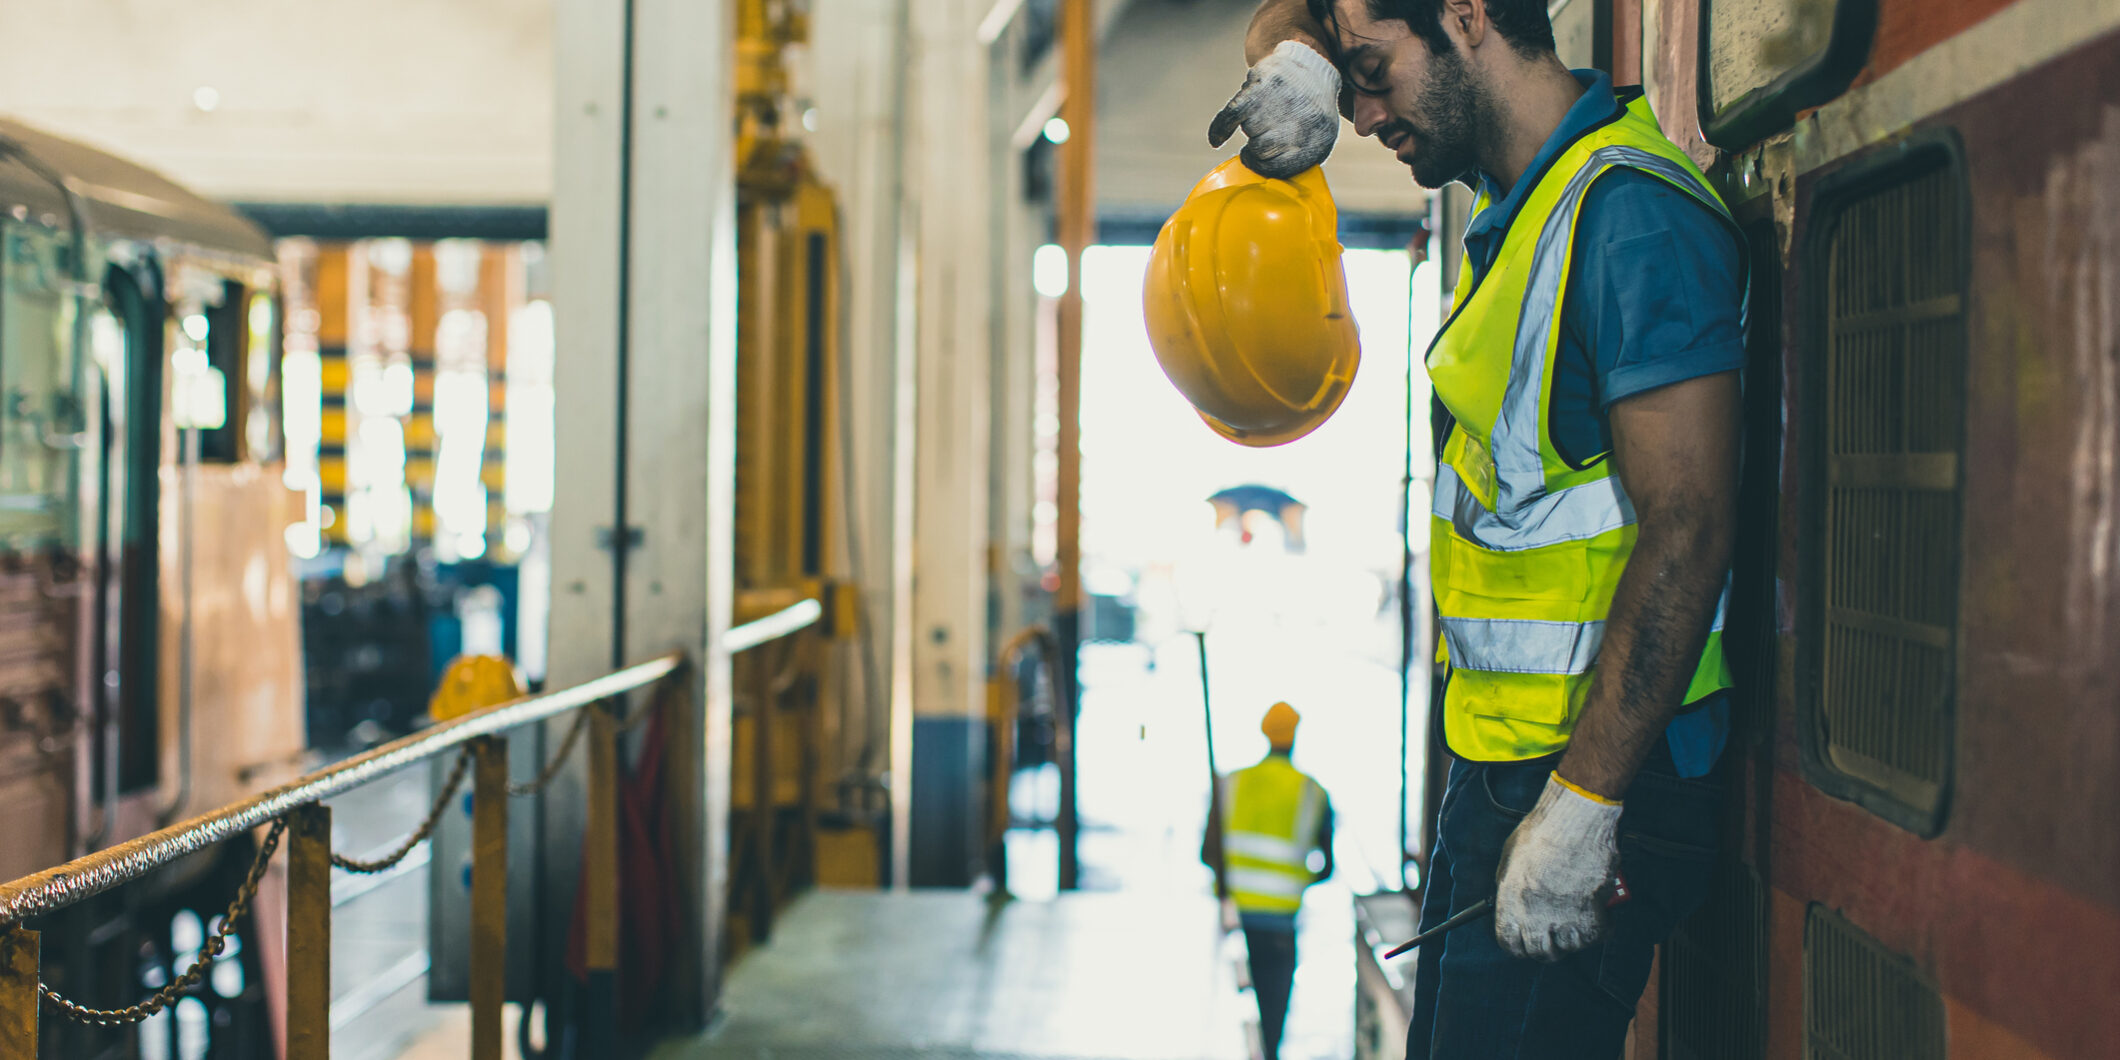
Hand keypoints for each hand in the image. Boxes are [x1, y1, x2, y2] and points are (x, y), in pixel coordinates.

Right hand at [1207, 40, 1341, 178]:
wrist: (1313, 70)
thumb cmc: (1309, 114)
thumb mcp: (1317, 141)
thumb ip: (1296, 161)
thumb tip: (1266, 180)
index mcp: (1319, 139)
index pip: (1281, 168)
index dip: (1264, 168)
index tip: (1258, 163)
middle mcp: (1302, 119)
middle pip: (1262, 148)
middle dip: (1256, 147)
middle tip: (1261, 137)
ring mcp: (1282, 100)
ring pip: (1249, 129)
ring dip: (1250, 127)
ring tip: (1264, 116)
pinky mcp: (1263, 84)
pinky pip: (1232, 114)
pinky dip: (1221, 128)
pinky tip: (1217, 139)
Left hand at [1494, 773, 1622, 960]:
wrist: (1573, 819)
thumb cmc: (1541, 831)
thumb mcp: (1510, 858)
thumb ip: (1508, 885)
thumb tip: (1511, 901)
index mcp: (1510, 903)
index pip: (1510, 944)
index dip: (1519, 946)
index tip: (1526, 943)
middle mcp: (1535, 916)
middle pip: (1541, 952)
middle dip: (1547, 947)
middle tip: (1554, 936)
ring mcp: (1564, 917)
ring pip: (1570, 947)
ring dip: (1573, 938)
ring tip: (1575, 923)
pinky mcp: (1593, 912)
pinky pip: (1597, 935)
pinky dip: (1601, 930)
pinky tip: (1600, 918)